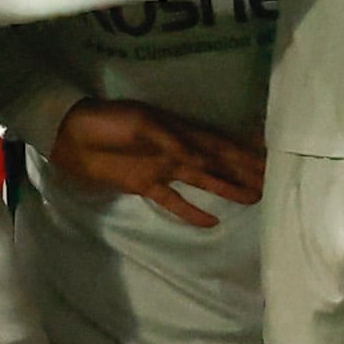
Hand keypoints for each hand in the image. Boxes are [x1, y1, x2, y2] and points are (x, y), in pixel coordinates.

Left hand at [49, 100, 263, 229]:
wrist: (70, 134)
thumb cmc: (107, 122)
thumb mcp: (142, 124)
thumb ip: (172, 143)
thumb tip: (204, 162)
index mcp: (180, 130)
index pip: (220, 143)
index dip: (244, 152)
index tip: (270, 160)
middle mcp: (178, 149)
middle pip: (218, 162)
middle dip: (245, 171)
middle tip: (273, 183)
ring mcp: (163, 168)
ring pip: (203, 180)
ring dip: (228, 189)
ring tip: (254, 199)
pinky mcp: (145, 184)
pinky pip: (173, 200)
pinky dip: (191, 211)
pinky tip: (212, 222)